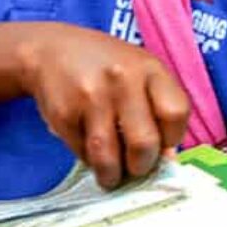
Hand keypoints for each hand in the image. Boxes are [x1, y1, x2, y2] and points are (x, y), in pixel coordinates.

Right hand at [19, 25, 190, 187]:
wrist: (51, 50)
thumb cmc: (107, 68)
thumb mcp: (140, 74)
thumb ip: (158, 109)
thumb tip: (166, 162)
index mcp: (150, 69)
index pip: (176, 114)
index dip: (171, 138)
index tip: (161, 144)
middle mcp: (122, 80)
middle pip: (144, 142)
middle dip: (141, 166)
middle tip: (135, 168)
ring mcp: (91, 97)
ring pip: (108, 157)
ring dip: (112, 175)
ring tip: (112, 175)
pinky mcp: (64, 115)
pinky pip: (82, 153)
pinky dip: (89, 160)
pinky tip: (91, 150)